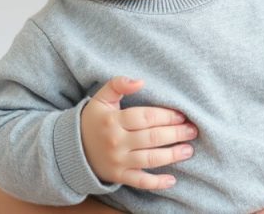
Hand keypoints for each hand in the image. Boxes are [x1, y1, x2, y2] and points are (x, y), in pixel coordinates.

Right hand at [81, 76, 196, 189]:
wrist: (72, 149)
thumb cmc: (93, 120)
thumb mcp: (101, 98)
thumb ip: (118, 84)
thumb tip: (140, 81)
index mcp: (113, 121)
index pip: (145, 117)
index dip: (166, 116)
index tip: (181, 115)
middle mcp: (116, 142)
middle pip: (151, 138)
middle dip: (175, 134)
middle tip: (192, 130)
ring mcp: (118, 161)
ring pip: (150, 159)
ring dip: (172, 155)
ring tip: (188, 150)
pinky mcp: (119, 176)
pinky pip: (140, 181)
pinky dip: (157, 183)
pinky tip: (172, 180)